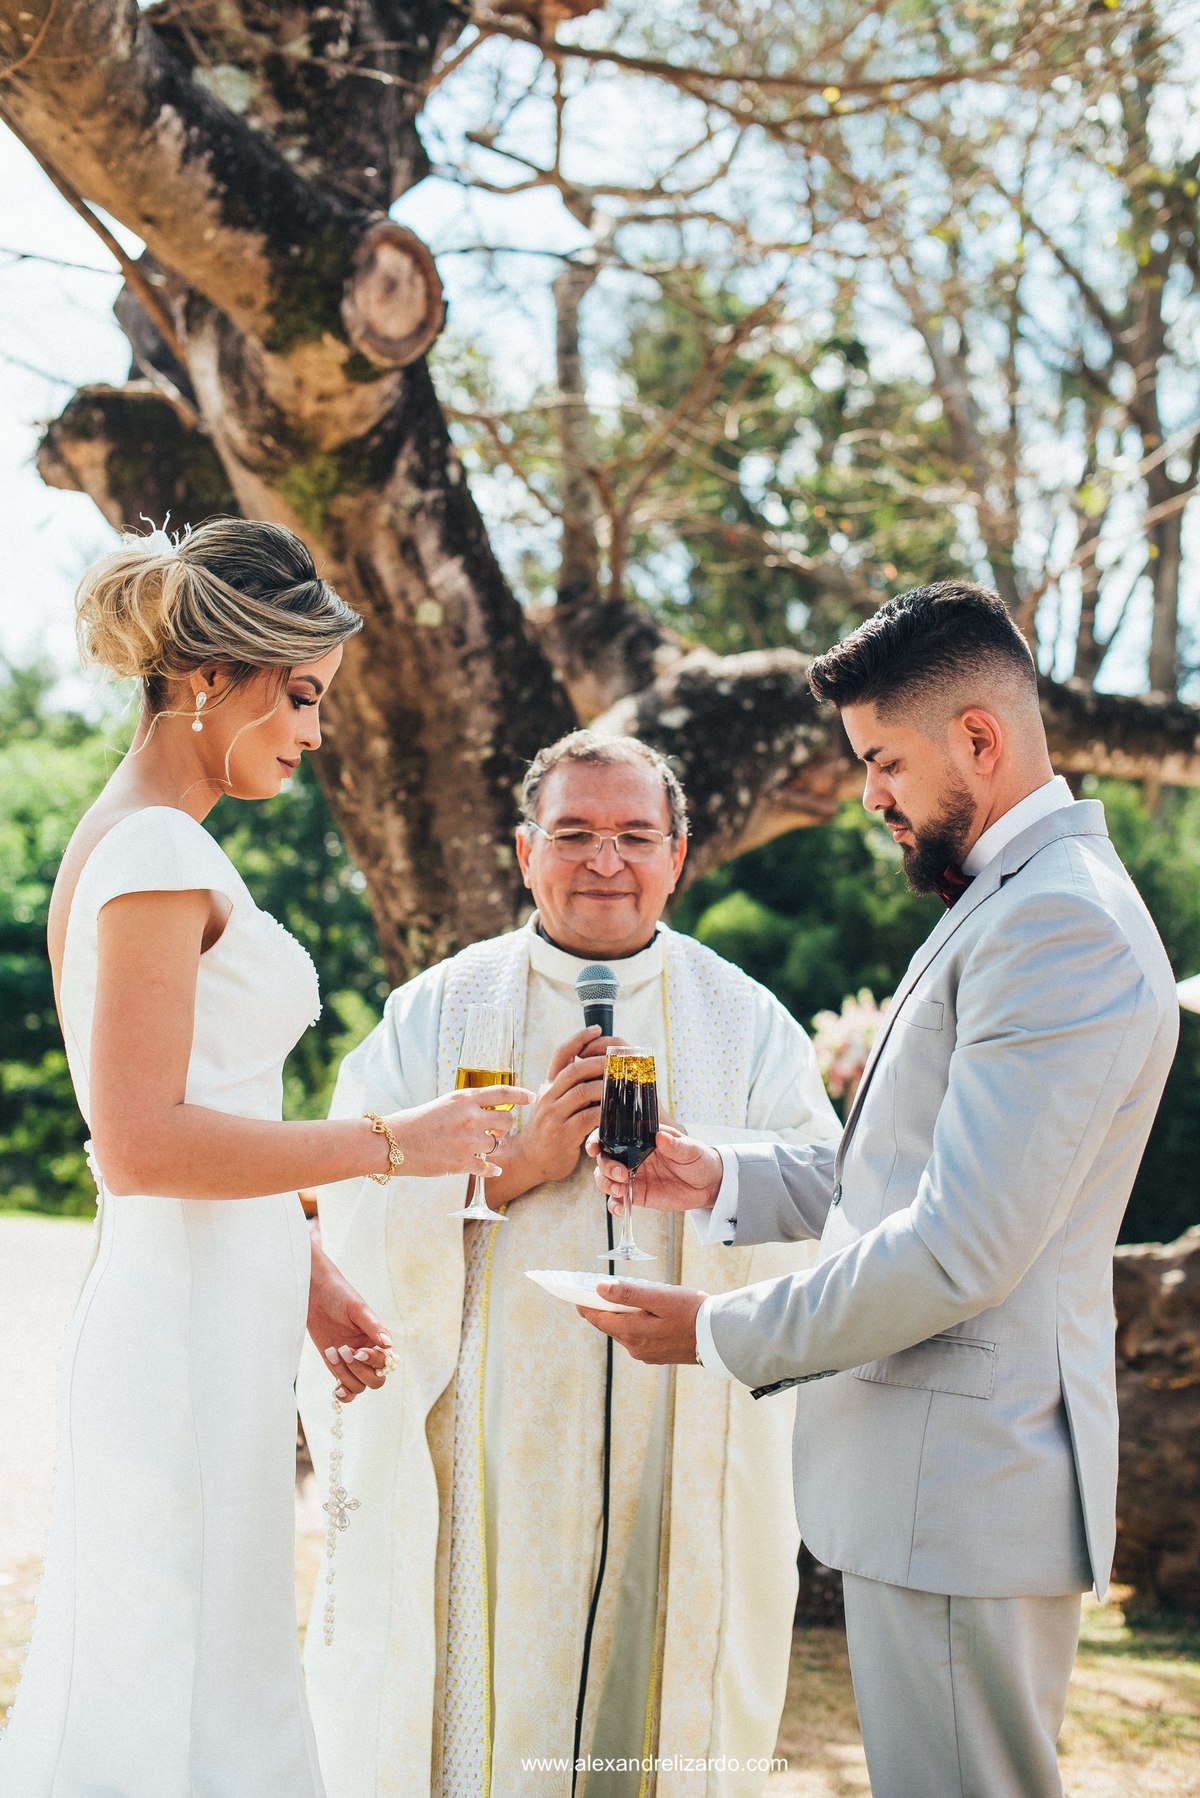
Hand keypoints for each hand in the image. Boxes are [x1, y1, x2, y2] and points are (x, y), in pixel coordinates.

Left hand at [307, 1241, 392, 1402]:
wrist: (316, 1294)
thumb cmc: (340, 1296)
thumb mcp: (357, 1309)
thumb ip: (373, 1326)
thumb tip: (388, 1344)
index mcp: (379, 1339)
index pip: (385, 1362)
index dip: (373, 1361)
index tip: (357, 1349)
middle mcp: (369, 1353)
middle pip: (376, 1380)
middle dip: (359, 1371)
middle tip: (344, 1351)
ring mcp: (353, 1362)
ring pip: (358, 1386)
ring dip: (345, 1375)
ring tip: (332, 1352)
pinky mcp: (338, 1366)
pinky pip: (346, 1389)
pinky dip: (343, 1393)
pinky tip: (335, 1388)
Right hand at [386, 1083, 532, 1177]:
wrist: (393, 1143)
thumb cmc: (415, 1122)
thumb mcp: (444, 1104)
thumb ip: (467, 1106)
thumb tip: (488, 1113)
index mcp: (464, 1099)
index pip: (502, 1093)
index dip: (520, 1095)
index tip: (531, 1098)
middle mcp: (470, 1117)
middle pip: (506, 1121)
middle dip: (504, 1126)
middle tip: (496, 1130)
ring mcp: (468, 1141)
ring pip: (498, 1144)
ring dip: (493, 1146)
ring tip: (481, 1147)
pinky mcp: (462, 1163)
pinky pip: (488, 1166)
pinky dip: (492, 1169)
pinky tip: (494, 1170)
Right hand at [515, 1025, 618, 1188]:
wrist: (531, 1158)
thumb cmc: (550, 1127)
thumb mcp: (553, 1101)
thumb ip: (568, 1085)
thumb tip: (596, 1063)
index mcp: (548, 1084)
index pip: (561, 1054)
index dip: (578, 1039)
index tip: (597, 1028)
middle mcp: (548, 1096)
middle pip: (574, 1070)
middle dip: (600, 1062)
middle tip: (620, 1060)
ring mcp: (554, 1115)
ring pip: (582, 1092)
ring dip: (606, 1086)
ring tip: (624, 1083)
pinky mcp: (563, 1134)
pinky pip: (588, 1118)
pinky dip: (606, 1112)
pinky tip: (618, 1111)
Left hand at [577, 1280, 706, 1364]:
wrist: (720, 1336)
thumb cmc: (691, 1312)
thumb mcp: (659, 1297)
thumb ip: (629, 1294)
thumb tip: (599, 1289)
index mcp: (632, 1333)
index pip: (599, 1319)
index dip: (585, 1306)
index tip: (575, 1296)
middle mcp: (636, 1347)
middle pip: (611, 1326)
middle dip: (604, 1310)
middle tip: (598, 1292)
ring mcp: (647, 1354)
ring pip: (625, 1332)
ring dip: (622, 1317)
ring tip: (623, 1300)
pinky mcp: (658, 1355)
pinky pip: (638, 1338)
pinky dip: (635, 1325)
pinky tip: (644, 1314)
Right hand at [588, 1124, 721, 1212]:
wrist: (709, 1185)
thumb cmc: (700, 1159)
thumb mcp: (691, 1150)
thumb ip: (675, 1145)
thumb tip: (660, 1136)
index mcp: (642, 1139)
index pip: (614, 1134)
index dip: (598, 1139)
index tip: (594, 1148)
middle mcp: (633, 1156)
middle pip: (605, 1158)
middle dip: (606, 1167)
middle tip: (620, 1175)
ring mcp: (633, 1176)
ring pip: (606, 1178)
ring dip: (606, 1184)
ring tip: (620, 1190)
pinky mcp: (637, 1195)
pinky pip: (618, 1200)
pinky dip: (615, 1205)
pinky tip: (621, 1209)